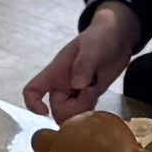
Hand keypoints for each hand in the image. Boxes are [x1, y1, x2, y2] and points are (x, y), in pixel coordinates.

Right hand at [20, 7, 140, 120]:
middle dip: (71, 110)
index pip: (32, 90)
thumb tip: (77, 86)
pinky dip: (90, 115)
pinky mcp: (90, 96)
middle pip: (57, 109)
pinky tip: (100, 101)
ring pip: (72, 114)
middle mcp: (63, 85)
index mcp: (56, 72)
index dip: (33, 104)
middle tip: (89, 95)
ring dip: (83, 114)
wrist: (120, 36)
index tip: (45, 111)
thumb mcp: (92, 47)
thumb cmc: (101, 36)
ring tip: (95, 93)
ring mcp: (77, 92)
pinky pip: (84, 113)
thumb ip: (84, 65)